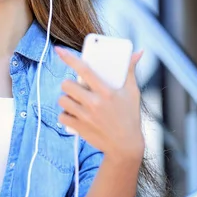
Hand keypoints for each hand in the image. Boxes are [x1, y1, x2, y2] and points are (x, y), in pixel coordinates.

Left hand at [55, 48, 144, 162]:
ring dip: (66, 99)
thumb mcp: (132, 92)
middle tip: (77, 88)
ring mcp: (85, 116)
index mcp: (106, 92)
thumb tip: (138, 52)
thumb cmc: (129, 117)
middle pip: (67, 85)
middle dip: (69, 84)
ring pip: (62, 99)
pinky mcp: (79, 127)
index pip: (84, 70)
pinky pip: (61, 115)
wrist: (125, 146)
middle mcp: (94, 103)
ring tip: (76, 101)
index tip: (59, 50)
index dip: (69, 58)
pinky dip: (65, 114)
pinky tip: (74, 114)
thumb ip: (130, 70)